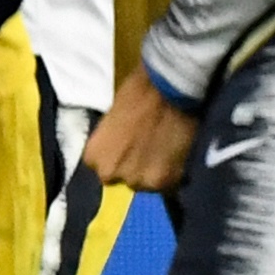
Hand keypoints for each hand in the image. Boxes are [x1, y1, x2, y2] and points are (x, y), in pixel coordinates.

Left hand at [88, 70, 200, 195]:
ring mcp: (138, 180)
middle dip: (137, 168)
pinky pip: (170, 186)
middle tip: (152, 148)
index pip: (104, 168)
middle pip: (125, 179)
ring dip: (156, 172)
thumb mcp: (114, 115)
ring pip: (148, 184)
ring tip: (168, 151)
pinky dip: (175, 174)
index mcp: (93, 155)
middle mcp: (110, 173)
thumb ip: (114, 138)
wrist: (169, 88)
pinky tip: (180, 155)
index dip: (121, 157)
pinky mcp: (164, 183)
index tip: (133, 146)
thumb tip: (124, 144)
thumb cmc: (140, 90)